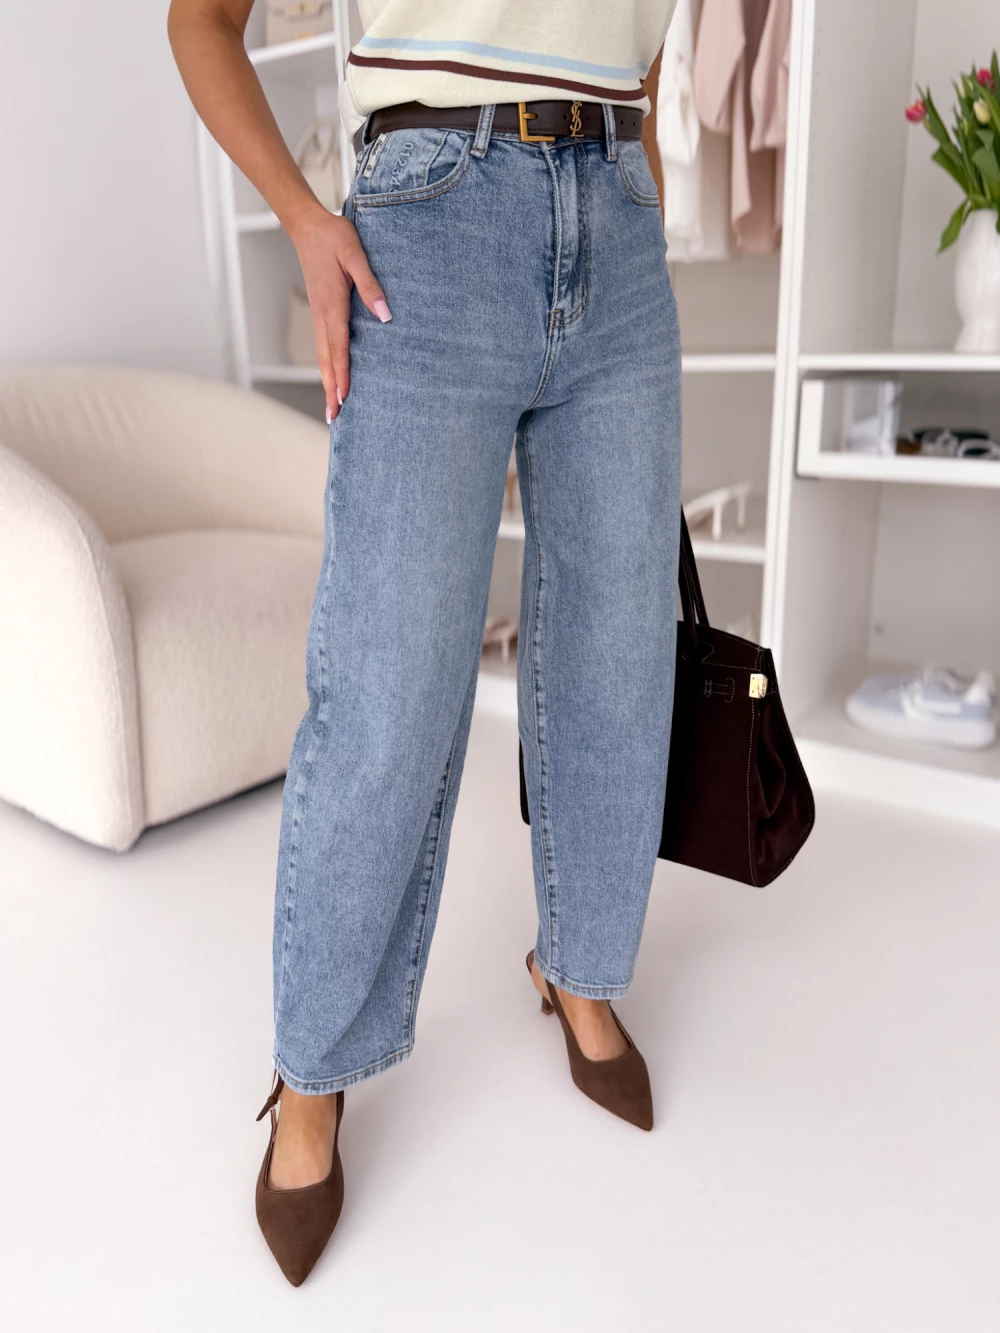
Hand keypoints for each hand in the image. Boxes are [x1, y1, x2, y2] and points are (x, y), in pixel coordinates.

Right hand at [290, 204, 390, 421]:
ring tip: (331, 407)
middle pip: (326, 360)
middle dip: (330, 389)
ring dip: (326, 382)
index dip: (342, 374)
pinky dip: (326, 366)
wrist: (306, 225)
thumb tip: (385, 315)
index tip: (344, 398)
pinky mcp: (319, 311)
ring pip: (322, 355)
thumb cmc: (334, 237)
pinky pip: (323, 345)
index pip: (338, 347)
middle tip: (334, 418)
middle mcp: (322, 314)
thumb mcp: (356, 254)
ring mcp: (318, 314)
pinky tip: (331, 377)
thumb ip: (370, 284)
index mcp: (332, 304)